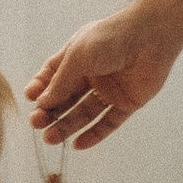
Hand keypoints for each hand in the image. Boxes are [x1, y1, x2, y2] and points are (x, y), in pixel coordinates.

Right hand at [28, 0, 182, 149]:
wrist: (151, 37)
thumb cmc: (110, 39)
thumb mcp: (77, 57)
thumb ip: (61, 82)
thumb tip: (42, 103)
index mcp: (77, 56)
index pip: (53, 75)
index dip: (41, 88)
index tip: (30, 100)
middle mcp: (92, 74)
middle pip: (67, 98)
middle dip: (51, 111)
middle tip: (37, 124)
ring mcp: (110, 89)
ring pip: (84, 113)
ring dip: (67, 126)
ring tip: (50, 139)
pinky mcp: (128, 102)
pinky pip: (109, 122)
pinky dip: (95, 134)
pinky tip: (79, 145)